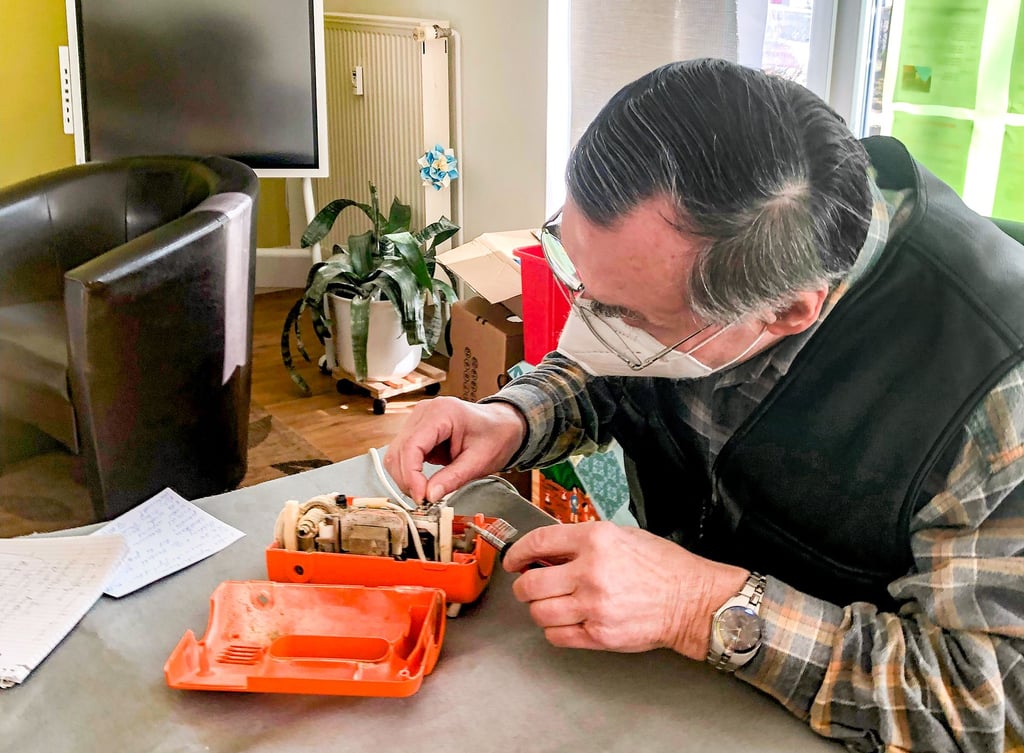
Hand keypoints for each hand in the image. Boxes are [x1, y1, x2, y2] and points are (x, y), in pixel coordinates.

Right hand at [383, 397, 526, 502]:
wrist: (502, 424)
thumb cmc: (496, 435)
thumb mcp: (479, 461)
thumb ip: (452, 478)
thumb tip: (429, 496)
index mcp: (442, 412)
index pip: (412, 446)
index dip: (411, 475)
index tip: (421, 497)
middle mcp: (425, 412)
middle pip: (399, 451)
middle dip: (407, 479)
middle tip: (424, 500)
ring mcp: (419, 419)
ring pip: (396, 454)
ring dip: (406, 477)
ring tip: (426, 492)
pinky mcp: (418, 430)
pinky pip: (404, 454)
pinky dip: (411, 471)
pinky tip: (425, 481)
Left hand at [503, 522, 748, 659]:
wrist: (692, 600)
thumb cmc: (662, 567)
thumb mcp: (622, 536)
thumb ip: (583, 541)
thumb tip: (549, 552)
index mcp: (595, 540)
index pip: (538, 543)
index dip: (517, 553)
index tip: (514, 560)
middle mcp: (590, 572)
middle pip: (531, 584)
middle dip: (524, 586)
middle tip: (531, 586)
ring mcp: (593, 606)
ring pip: (539, 613)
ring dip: (539, 609)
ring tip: (551, 604)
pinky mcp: (599, 634)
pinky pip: (557, 636)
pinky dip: (554, 630)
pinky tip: (566, 622)